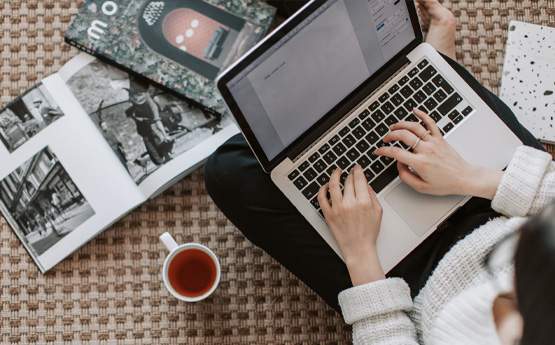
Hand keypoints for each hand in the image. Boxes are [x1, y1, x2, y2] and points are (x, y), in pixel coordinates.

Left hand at [318, 165, 384, 285]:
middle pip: (348, 181)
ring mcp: (337, 209)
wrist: (358, 248)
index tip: (357, 167)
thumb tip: (365, 183)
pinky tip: (326, 185)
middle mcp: (350, 204)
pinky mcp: (328, 214)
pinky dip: (322, 189)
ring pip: (334, 185)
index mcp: (363, 202)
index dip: (358, 170)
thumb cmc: (368, 232)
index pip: (359, 179)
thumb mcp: (378, 212)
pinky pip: (321, 198)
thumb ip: (372, 195)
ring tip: (337, 171)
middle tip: (350, 171)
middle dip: (349, 173)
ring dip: (335, 175)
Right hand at [375, 109, 502, 198]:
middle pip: (403, 135)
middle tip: (386, 139)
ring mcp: (434, 142)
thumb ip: (406, 176)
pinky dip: (422, 114)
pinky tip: (415, 110)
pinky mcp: (440, 138)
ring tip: (394, 127)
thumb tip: (399, 165)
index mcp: (420, 163)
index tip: (378, 151)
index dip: (383, 151)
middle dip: (390, 135)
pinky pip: (431, 123)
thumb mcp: (422, 187)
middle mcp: (426, 150)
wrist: (464, 178)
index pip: (396, 153)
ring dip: (401, 124)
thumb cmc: (446, 183)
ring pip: (414, 127)